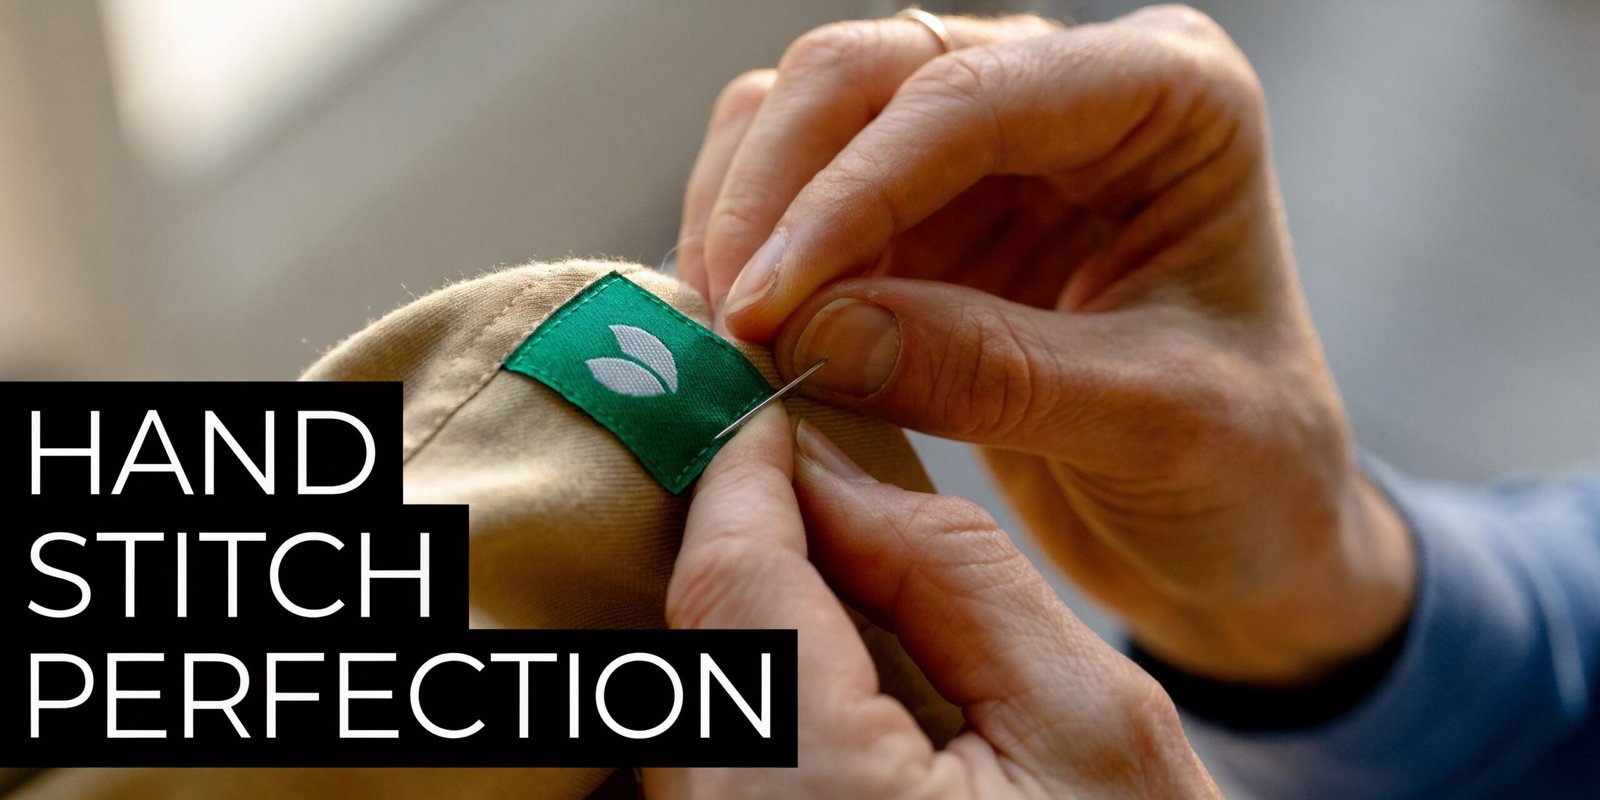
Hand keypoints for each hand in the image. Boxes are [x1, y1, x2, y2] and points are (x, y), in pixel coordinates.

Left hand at [645, 408, 1219, 797]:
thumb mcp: (1089, 725)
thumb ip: (957, 576)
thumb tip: (842, 475)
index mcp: (810, 797)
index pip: (730, 582)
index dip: (746, 475)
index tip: (769, 400)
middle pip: (697, 637)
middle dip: (742, 534)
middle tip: (799, 459)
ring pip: (692, 696)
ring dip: (745, 606)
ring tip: (825, 547)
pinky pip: (712, 755)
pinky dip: (754, 681)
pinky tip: (823, 652)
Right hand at [678, 6, 1413, 684]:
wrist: (1245, 527)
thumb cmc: (1250, 466)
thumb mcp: (1151, 426)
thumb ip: (991, 372)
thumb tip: (812, 327)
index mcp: (1168, 98)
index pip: (972, 100)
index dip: (850, 195)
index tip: (765, 303)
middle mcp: (1067, 91)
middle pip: (864, 72)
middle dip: (775, 190)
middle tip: (727, 317)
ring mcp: (985, 148)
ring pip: (806, 118)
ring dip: (742, 215)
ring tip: (726, 335)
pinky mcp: (922, 218)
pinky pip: (796, 198)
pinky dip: (752, 257)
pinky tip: (744, 336)